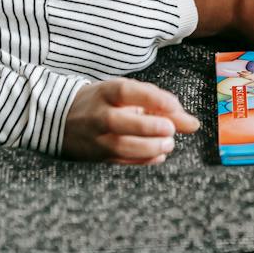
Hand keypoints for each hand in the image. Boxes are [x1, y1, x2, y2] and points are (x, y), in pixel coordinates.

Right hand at [63, 78, 200, 164]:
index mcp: (106, 92)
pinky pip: (119, 161)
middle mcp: (97, 115)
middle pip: (117, 122)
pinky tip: (158, 155)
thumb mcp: (128, 95)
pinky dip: (142, 160)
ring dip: (147, 148)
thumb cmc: (105, 102)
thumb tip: (192, 124)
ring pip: (118, 146)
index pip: (127, 91)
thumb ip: (160, 106)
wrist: (60, 119)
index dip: (152, 98)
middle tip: (170, 130)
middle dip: (147, 127)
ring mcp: (94, 138)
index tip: (174, 106)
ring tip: (168, 144)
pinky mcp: (96, 156)